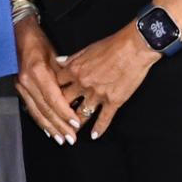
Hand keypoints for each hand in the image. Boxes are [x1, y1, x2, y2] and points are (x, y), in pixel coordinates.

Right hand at [12, 15, 81, 143]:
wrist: (17, 34)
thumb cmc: (38, 41)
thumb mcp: (54, 55)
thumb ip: (63, 75)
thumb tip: (75, 93)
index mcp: (37, 72)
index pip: (53, 99)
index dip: (65, 113)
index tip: (76, 123)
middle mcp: (26, 82)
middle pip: (45, 110)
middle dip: (59, 126)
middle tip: (71, 138)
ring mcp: (20, 86)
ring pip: (36, 112)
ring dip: (50, 127)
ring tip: (61, 139)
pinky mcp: (18, 88)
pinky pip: (30, 108)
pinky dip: (40, 120)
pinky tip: (47, 129)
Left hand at [57, 25, 161, 139]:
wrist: (133, 48)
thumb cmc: (111, 45)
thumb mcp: (87, 49)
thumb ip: (71, 59)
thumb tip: (58, 62)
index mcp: (75, 70)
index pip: (55, 85)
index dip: (51, 92)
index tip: (48, 99)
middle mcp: (83, 84)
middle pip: (65, 102)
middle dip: (59, 112)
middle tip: (56, 120)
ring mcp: (98, 94)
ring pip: (82, 114)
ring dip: (76, 124)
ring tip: (72, 132)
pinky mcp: (113, 101)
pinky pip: (104, 118)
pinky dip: (99, 129)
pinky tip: (94, 135)